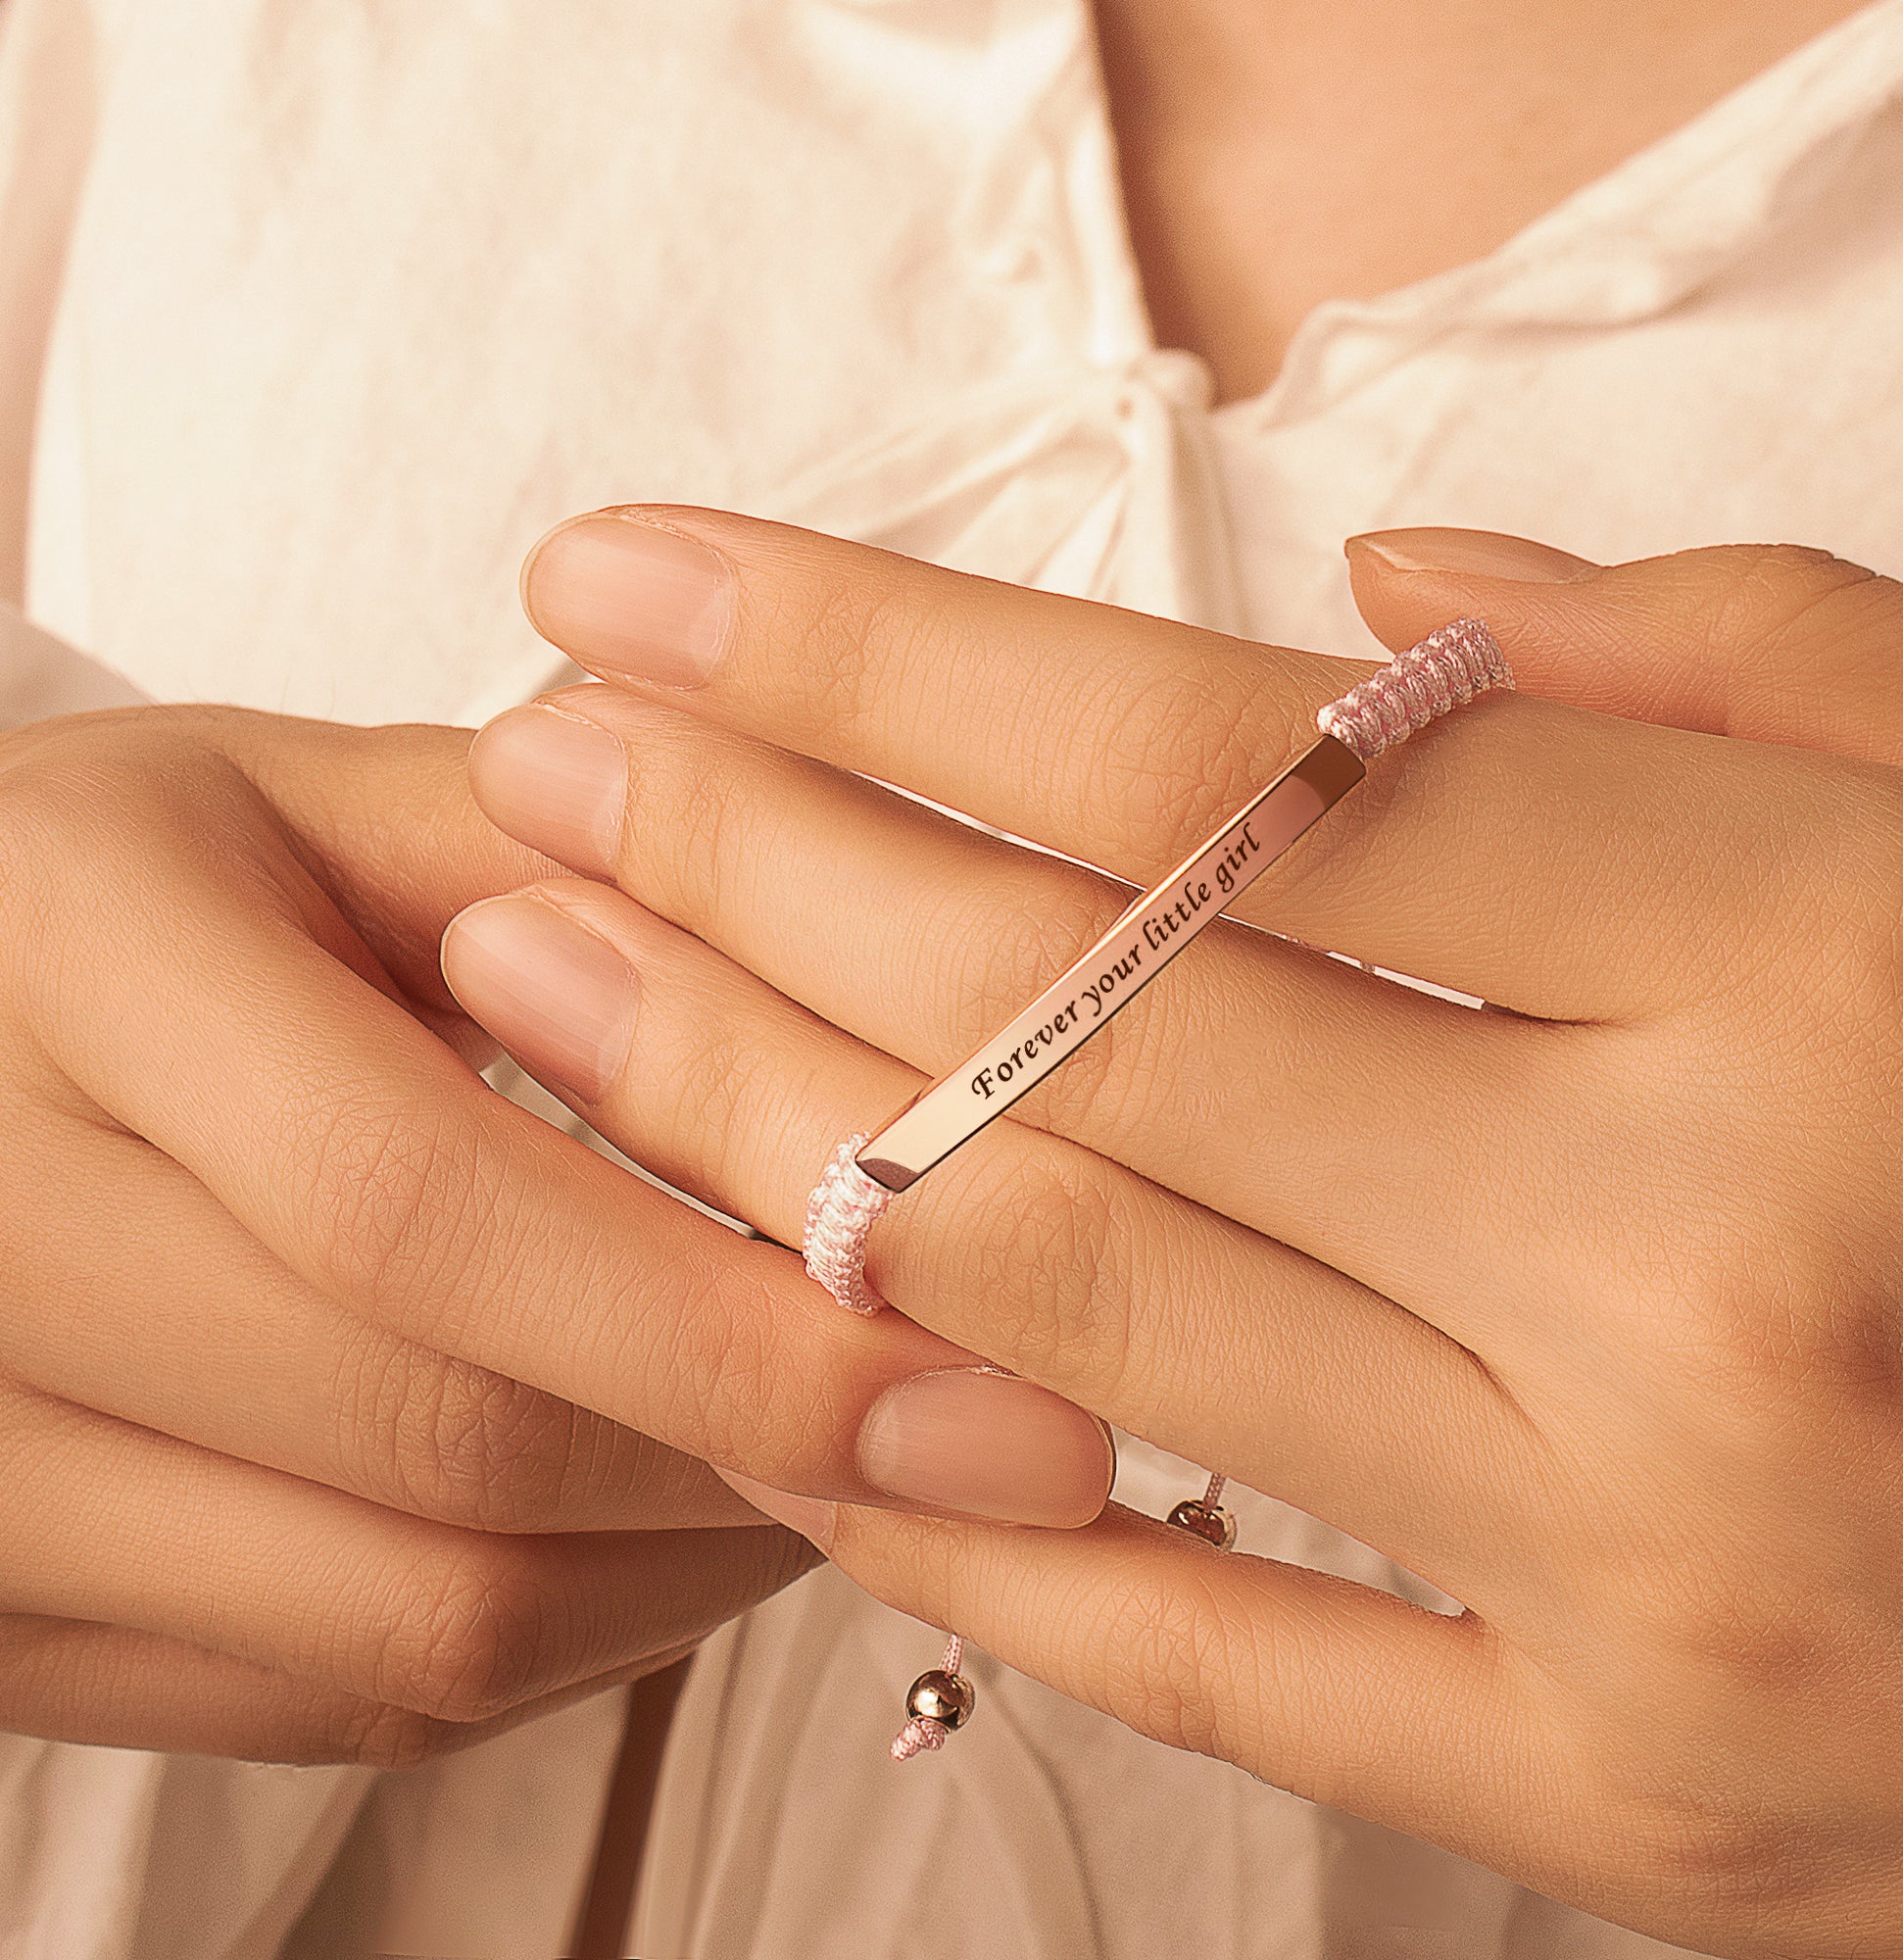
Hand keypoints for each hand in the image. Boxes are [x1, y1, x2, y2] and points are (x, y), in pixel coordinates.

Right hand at [0, 703, 1107, 1766]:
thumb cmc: (134, 891)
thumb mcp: (318, 798)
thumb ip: (571, 856)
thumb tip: (882, 956)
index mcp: (62, 963)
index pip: (420, 1210)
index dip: (723, 1324)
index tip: (989, 1386)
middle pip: (443, 1445)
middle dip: (766, 1463)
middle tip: (994, 1446)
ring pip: (421, 1621)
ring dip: (699, 1565)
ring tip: (859, 1458)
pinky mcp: (12, 1614)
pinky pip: (354, 1695)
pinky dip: (578, 1629)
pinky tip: (687, 1520)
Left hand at [463, 508, 1902, 1957]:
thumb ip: (1720, 669)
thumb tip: (1371, 602)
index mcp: (1832, 969)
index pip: (1217, 766)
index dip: (877, 654)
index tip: (647, 586)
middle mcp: (1716, 1273)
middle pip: (1081, 1027)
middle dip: (740, 869)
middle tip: (529, 767)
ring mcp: (1655, 1573)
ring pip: (1071, 1312)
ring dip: (754, 1130)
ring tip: (544, 982)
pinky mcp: (1628, 1803)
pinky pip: (1194, 1642)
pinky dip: (948, 1485)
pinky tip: (752, 1340)